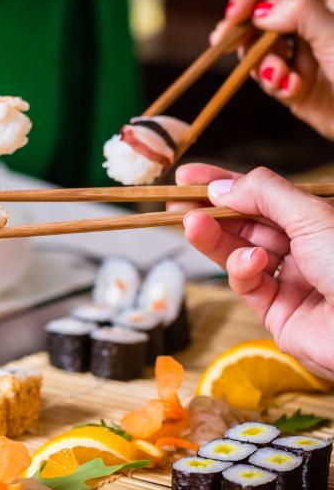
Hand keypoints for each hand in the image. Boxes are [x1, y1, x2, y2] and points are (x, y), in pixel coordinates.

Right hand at [174, 163, 333, 379]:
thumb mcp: (311, 215)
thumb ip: (263, 194)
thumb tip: (221, 186)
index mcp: (314, 220)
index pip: (261, 195)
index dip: (225, 183)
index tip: (189, 176)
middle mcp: (302, 248)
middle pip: (244, 224)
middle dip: (210, 211)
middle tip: (175, 201)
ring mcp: (288, 280)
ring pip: (238, 253)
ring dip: (213, 237)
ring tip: (191, 224)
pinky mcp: (276, 312)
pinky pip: (247, 285)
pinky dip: (242, 270)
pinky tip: (249, 262)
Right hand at [211, 0, 333, 138]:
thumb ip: (299, 13)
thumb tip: (260, 10)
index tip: (236, 11)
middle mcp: (313, 22)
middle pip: (263, 15)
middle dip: (245, 31)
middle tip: (221, 41)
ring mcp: (303, 52)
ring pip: (259, 48)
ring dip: (262, 63)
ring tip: (279, 77)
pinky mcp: (294, 82)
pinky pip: (268, 77)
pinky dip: (275, 83)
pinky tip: (291, 88)